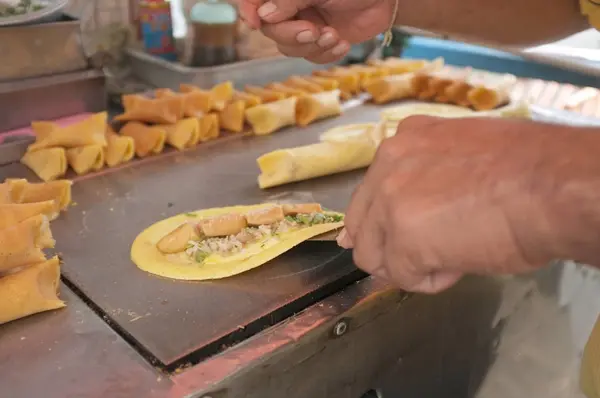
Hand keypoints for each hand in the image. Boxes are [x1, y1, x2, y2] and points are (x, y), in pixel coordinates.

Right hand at [237, 0, 394, 62]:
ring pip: (289, 48)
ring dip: (312, 47)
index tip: (254, 23)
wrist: (387, 0)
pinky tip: (342, 43)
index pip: (255, 1)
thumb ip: (289, 0)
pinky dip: (326, 55)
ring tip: (334, 35)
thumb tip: (263, 16)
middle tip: (313, 31)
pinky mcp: (320, 42)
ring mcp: (304, 25)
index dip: (248, 10)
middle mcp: (290, 7)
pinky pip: (311, 57)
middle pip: (271, 30)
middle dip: (292, 35)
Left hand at [338, 116, 583, 293]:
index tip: (415, 232)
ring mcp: (390, 201)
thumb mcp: (463, 157)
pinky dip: (430, 281)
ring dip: (407, 265)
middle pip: (362, 226)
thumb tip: (409, 214)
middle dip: (390, 247)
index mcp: (404, 141)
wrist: (554, 186)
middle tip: (430, 252)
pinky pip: (402, 277)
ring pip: (372, 257)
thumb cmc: (527, 171)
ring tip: (450, 255)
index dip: (388, 222)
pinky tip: (460, 264)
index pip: (370, 193)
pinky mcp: (402, 239)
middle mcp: (388, 164)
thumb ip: (427, 177)